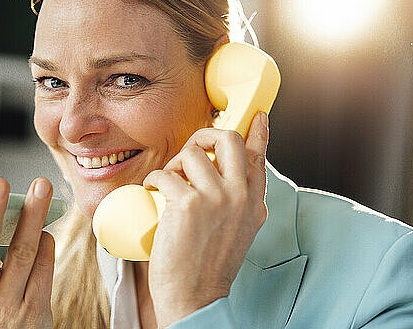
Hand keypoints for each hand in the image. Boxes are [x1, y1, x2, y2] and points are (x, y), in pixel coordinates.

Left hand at [143, 111, 268, 326]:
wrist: (195, 297)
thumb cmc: (209, 264)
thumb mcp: (238, 229)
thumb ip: (239, 201)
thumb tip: (226, 175)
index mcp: (254, 202)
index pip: (259, 156)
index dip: (258, 132)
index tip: (258, 116)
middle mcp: (240, 196)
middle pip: (228, 139)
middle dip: (204, 135)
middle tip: (191, 149)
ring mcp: (216, 198)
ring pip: (191, 153)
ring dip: (174, 164)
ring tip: (168, 183)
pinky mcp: (188, 204)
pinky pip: (165, 173)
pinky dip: (153, 179)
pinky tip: (152, 192)